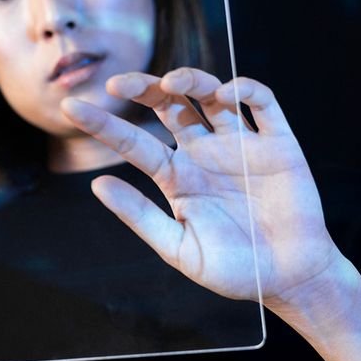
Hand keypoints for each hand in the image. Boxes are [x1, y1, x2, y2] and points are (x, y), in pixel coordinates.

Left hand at [61, 67, 338, 309]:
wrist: (290, 279)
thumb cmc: (234, 270)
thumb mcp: (179, 248)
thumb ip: (140, 216)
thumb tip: (97, 184)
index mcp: (177, 177)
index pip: (134, 142)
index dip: (103, 124)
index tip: (71, 108)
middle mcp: (204, 153)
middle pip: (169, 106)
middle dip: (142, 88)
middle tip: (115, 84)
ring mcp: (240, 145)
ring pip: (210, 96)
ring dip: (190, 81)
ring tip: (171, 83)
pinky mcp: (278, 143)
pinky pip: (262, 105)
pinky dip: (246, 90)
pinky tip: (228, 93)